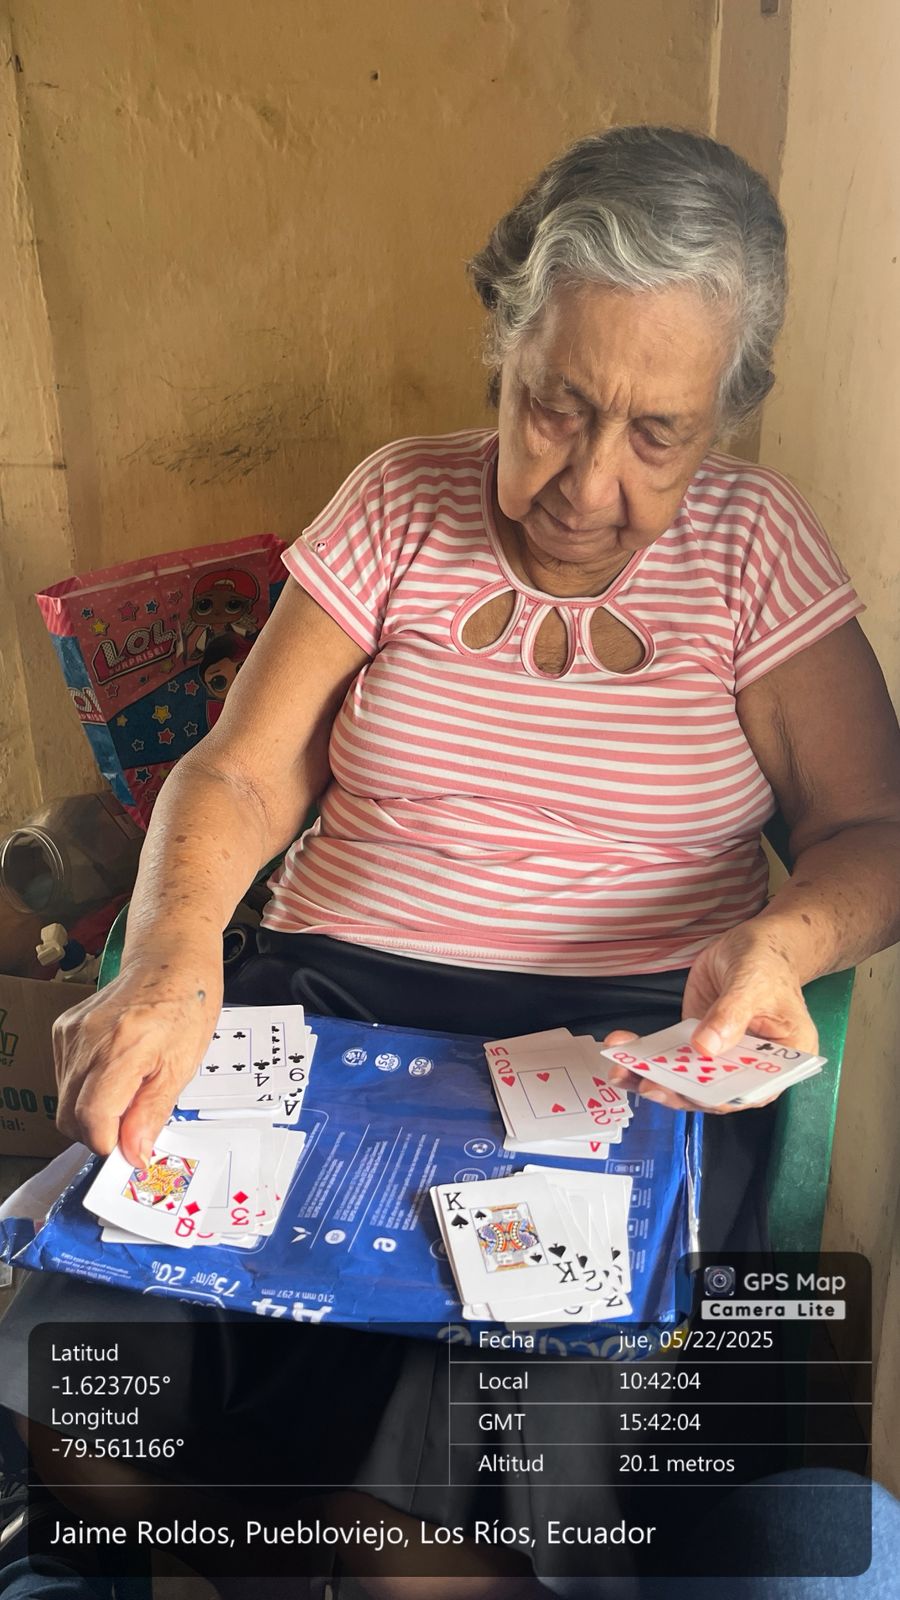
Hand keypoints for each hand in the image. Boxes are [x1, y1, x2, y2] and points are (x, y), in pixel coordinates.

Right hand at [52, 958, 222, 1165]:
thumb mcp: (183, 1066)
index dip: (111, 1143)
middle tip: (133, 1121)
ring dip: (93, 1111)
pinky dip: (87, 1088)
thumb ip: (152, 1113)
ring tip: (129, 1088)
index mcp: (123, 1047)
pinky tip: (115, 1070)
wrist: (169, 959)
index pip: (92, 1119)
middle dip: (100, 1133)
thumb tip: (134, 1155)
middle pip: (70, 1117)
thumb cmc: (186, 1005)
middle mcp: (88, 1038)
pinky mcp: (63, 1029)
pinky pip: (64, 1078)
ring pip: (64, 1102)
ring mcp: (70, 1033)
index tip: (132, 1146)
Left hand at [603, 917, 816, 1114]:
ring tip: (619, 1072)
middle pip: (709, 1091)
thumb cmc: (766, 961)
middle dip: (673, 1090)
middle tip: (644, 1083)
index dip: (713, 1098)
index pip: (745, 1092)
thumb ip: (731, 1015)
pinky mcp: (695, 1042)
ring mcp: (719, 1057)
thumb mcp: (752, 982)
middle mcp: (748, 1069)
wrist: (752, 943)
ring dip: (649, 1077)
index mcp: (779, 1064)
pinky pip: (670, 1056)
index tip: (682, 1092)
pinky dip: (644, 1056)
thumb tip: (705, 1048)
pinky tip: (621, 1048)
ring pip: (683, 1079)